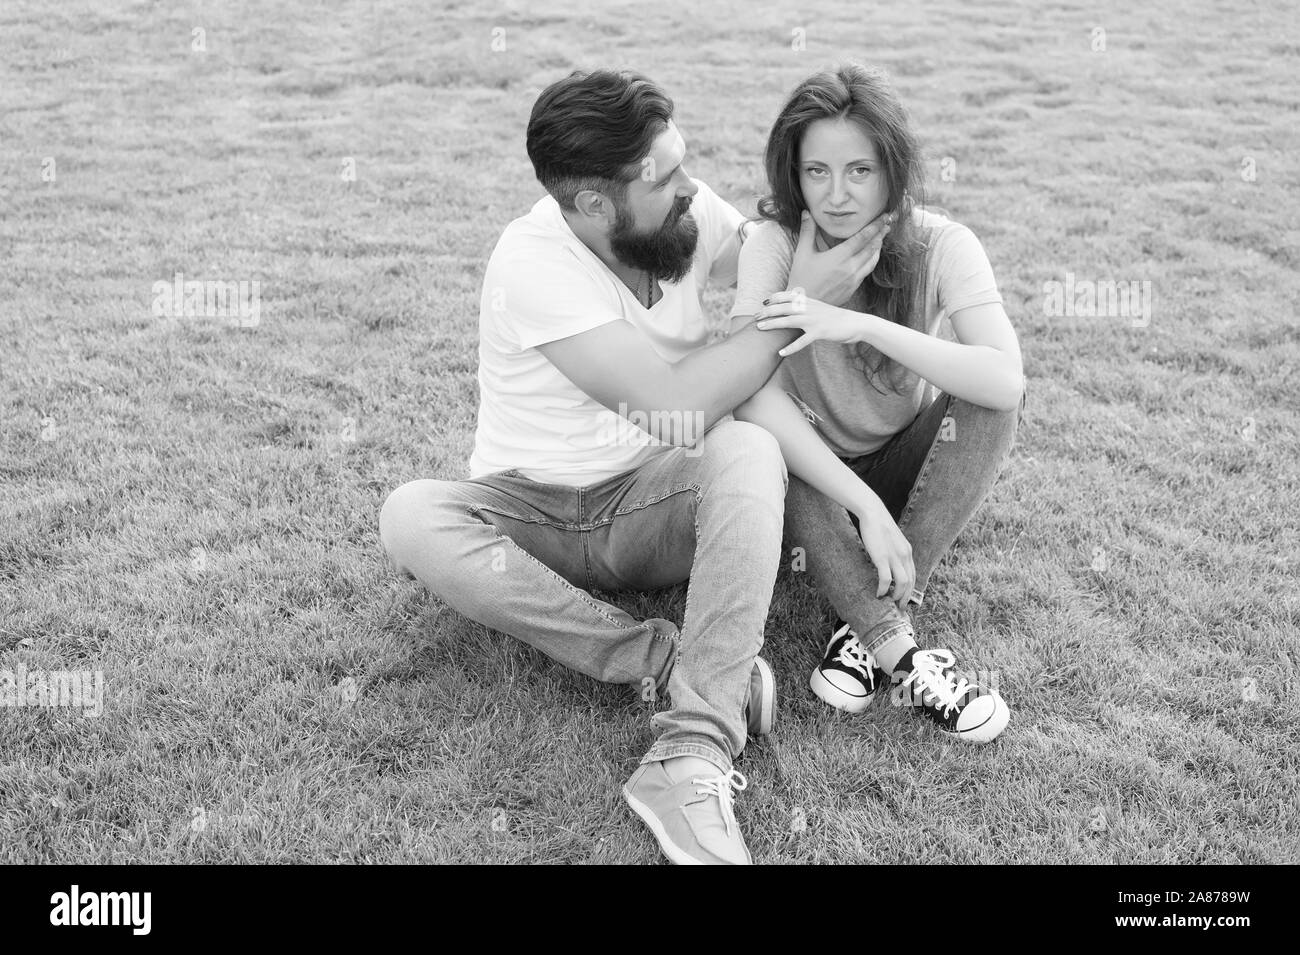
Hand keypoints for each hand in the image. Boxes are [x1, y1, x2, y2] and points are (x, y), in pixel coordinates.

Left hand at [753, 292, 875, 356]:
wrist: (855, 323)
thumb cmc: (836, 318)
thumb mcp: (820, 308)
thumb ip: (807, 306)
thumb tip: (795, 304)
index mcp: (809, 302)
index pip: (788, 296)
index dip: (774, 298)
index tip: (763, 302)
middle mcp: (810, 308)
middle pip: (784, 307)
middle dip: (768, 311)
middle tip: (755, 317)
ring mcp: (814, 320)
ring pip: (789, 320)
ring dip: (773, 324)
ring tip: (760, 328)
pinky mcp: (820, 332)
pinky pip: (802, 341)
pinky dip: (791, 347)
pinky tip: (781, 353)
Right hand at [784, 209, 891, 306]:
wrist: (803, 306)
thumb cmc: (801, 279)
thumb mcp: (802, 254)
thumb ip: (807, 231)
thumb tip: (806, 213)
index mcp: (839, 257)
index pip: (862, 237)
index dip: (875, 225)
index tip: (883, 217)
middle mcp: (850, 268)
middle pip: (871, 247)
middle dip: (880, 234)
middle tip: (888, 223)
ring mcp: (854, 279)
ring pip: (872, 260)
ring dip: (878, 247)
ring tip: (882, 237)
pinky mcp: (853, 289)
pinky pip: (866, 271)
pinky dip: (871, 260)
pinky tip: (870, 256)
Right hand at [855, 501, 914, 608]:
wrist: (873, 513)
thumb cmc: (879, 526)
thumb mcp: (892, 540)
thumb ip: (895, 552)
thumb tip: (890, 565)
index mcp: (907, 552)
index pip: (913, 576)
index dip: (910, 591)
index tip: (904, 600)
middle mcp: (905, 556)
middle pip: (910, 583)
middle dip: (905, 597)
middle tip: (899, 607)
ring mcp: (894, 557)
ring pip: (901, 583)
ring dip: (896, 595)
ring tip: (889, 602)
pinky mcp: (882, 557)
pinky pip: (886, 579)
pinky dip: (883, 589)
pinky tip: (878, 594)